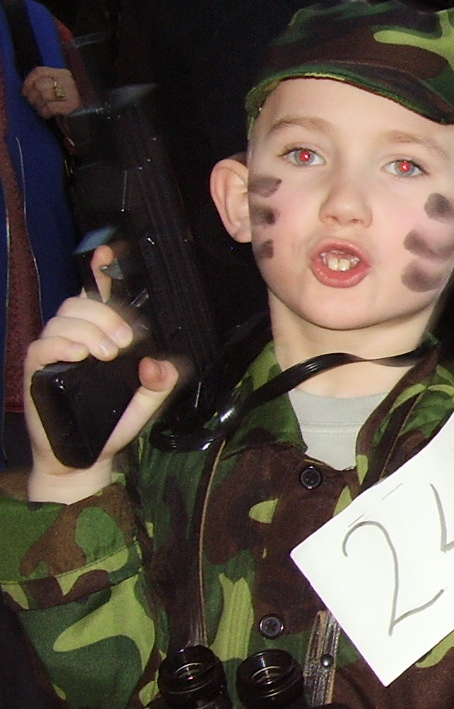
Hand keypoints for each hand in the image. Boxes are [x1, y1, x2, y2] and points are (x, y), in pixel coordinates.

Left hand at [23, 66, 78, 119]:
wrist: (85, 119)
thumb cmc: (66, 104)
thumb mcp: (58, 89)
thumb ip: (46, 82)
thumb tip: (28, 86)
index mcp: (64, 74)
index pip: (39, 71)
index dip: (28, 82)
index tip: (24, 92)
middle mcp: (69, 81)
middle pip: (39, 85)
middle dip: (32, 96)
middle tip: (34, 104)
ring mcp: (72, 93)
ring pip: (43, 96)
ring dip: (38, 106)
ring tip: (42, 110)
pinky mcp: (72, 106)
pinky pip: (49, 107)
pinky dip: (44, 112)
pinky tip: (47, 115)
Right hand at [25, 250, 179, 502]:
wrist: (86, 457)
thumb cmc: (113, 423)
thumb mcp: (148, 401)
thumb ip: (161, 381)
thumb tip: (159, 364)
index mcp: (102, 336)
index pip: (99, 296)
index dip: (102, 270)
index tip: (110, 252)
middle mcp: (76, 337)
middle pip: (83, 302)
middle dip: (108, 315)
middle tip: (124, 343)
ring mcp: (54, 351)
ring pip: (65, 318)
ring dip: (92, 330)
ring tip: (108, 355)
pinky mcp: (38, 368)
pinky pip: (44, 343)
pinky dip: (65, 344)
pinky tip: (81, 355)